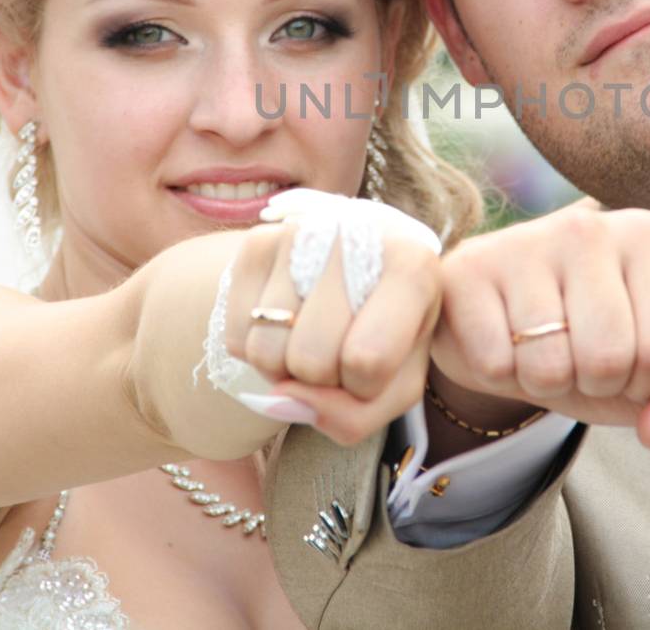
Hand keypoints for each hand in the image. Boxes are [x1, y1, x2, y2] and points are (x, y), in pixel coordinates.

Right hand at [221, 220, 441, 444]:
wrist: (356, 277)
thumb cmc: (385, 337)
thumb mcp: (396, 383)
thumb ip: (354, 415)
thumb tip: (280, 399)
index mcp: (412, 266)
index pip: (368, 362)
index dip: (364, 388)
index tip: (373, 366)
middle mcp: (353, 235)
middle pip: (311, 361)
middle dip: (321, 379)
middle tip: (338, 351)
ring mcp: (299, 233)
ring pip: (265, 353)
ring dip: (284, 369)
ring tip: (312, 339)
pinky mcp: (257, 243)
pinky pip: (236, 338)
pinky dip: (257, 349)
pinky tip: (286, 323)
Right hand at [429, 206, 649, 448]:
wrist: (504, 323)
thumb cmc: (591, 343)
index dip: (645, 381)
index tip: (626, 354)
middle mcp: (590, 228)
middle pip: (608, 359)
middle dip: (592, 382)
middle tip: (576, 353)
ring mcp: (524, 241)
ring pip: (549, 366)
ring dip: (544, 381)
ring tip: (538, 345)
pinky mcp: (469, 268)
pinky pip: (495, 363)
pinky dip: (499, 372)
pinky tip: (500, 337)